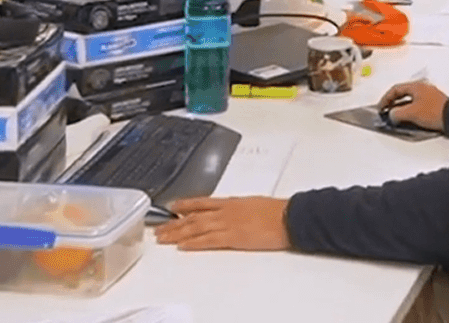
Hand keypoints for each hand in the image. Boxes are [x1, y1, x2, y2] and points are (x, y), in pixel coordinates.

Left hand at [154, 197, 290, 250]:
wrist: (288, 217)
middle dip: (174, 223)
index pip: (202, 202)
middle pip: (194, 216)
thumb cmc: (277, 211)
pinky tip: (182, 245)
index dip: (185, 204)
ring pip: (196, 227)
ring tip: (163, 238)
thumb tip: (234, 212)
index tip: (172, 207)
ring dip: (177, 233)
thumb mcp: (254, 204)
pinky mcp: (233, 237)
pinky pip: (208, 240)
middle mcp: (226, 211)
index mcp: (232, 202)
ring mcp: (228, 223)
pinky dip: (193, 243)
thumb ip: (240, 208)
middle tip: (159, 229)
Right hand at [378, 80, 448, 131]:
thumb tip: (391, 115)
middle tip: (387, 112)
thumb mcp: (411, 113)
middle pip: (402, 94)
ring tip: (397, 118)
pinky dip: (410, 111)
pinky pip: (417, 106)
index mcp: (416, 86)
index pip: (395, 89)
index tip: (381, 107)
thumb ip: (397, 113)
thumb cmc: (436, 112)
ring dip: (401, 108)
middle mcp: (422, 88)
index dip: (385, 99)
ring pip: (410, 101)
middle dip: (393, 104)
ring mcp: (428, 96)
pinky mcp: (433, 105)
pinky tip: (409, 119)